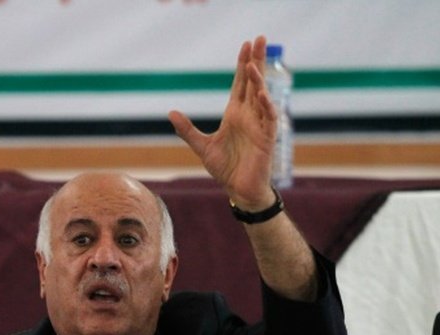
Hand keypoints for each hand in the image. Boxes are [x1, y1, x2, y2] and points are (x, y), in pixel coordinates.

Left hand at [168, 34, 277, 209]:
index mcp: (235, 114)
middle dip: (256, 60)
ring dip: (258, 79)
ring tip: (254, 63)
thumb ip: (187, 130)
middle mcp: (249, 116)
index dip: (242, 64)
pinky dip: (265, 105)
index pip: (240, 83)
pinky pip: (268, 118)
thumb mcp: (201, 146)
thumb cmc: (225, 169)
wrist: (238, 190)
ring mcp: (259, 125)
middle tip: (259, 38)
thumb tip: (171, 112)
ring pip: (261, 96)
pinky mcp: (266, 138)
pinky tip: (260, 92)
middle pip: (253, 82)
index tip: (245, 45)